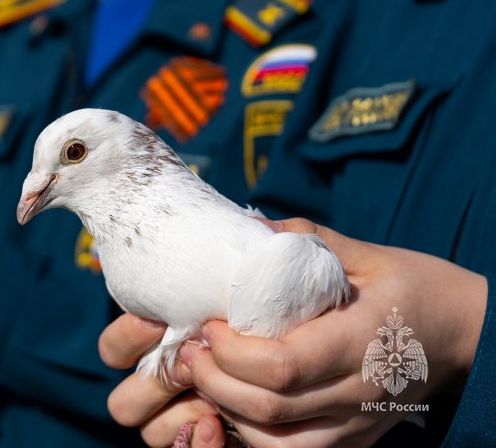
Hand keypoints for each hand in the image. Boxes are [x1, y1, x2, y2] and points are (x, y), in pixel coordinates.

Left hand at [101, 218, 486, 446]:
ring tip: (204, 376)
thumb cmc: (413, 288)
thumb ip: (308, 242)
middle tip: (190, 350)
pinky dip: (253, 432)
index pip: (283, 366)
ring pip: (277, 442)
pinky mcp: (353, 439)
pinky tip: (234, 402)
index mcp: (362, 341)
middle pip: (270, 408)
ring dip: (228, 411)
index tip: (208, 324)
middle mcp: (358, 393)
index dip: (232, 351)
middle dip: (215, 380)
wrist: (463, 333)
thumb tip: (249, 227)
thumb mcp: (368, 254)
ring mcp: (356, 424)